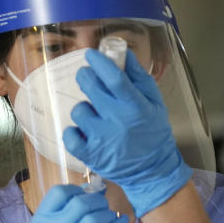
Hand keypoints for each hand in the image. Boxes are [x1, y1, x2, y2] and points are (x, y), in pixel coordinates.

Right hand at [23, 185, 128, 222]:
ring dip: (107, 214)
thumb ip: (63, 213)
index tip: (84, 194)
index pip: (58, 193)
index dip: (75, 190)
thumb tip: (92, 189)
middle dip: (96, 201)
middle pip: (80, 204)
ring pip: (95, 218)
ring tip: (108, 217)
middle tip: (101, 205)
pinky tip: (121, 222)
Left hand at [63, 48, 191, 217]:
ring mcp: (101, 138)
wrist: (152, 170)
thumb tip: (123, 53)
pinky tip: (84, 131)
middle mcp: (117, 121)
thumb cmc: (153, 132)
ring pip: (78, 111)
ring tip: (95, 116)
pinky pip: (69, 134)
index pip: (114, 78)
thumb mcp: (154, 102)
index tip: (91, 54)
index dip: (99, 62)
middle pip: (91, 88)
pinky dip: (73, 131)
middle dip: (85, 77)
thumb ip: (139, 77)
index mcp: (136, 106)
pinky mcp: (89, 154)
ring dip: (84, 109)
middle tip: (87, 77)